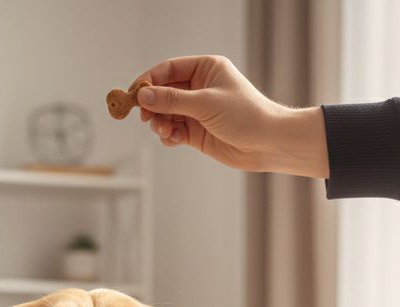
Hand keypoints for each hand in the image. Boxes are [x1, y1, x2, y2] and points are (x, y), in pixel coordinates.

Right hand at [133, 55, 329, 178]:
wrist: (266, 144)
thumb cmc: (245, 115)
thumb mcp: (205, 103)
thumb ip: (172, 100)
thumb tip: (143, 96)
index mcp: (205, 69)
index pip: (168, 69)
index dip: (149, 81)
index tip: (133, 94)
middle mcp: (200, 88)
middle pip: (164, 93)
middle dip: (153, 105)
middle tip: (145, 117)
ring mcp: (197, 111)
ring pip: (166, 114)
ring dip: (160, 123)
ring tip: (164, 131)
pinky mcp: (196, 132)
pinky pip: (173, 131)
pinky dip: (169, 136)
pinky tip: (174, 140)